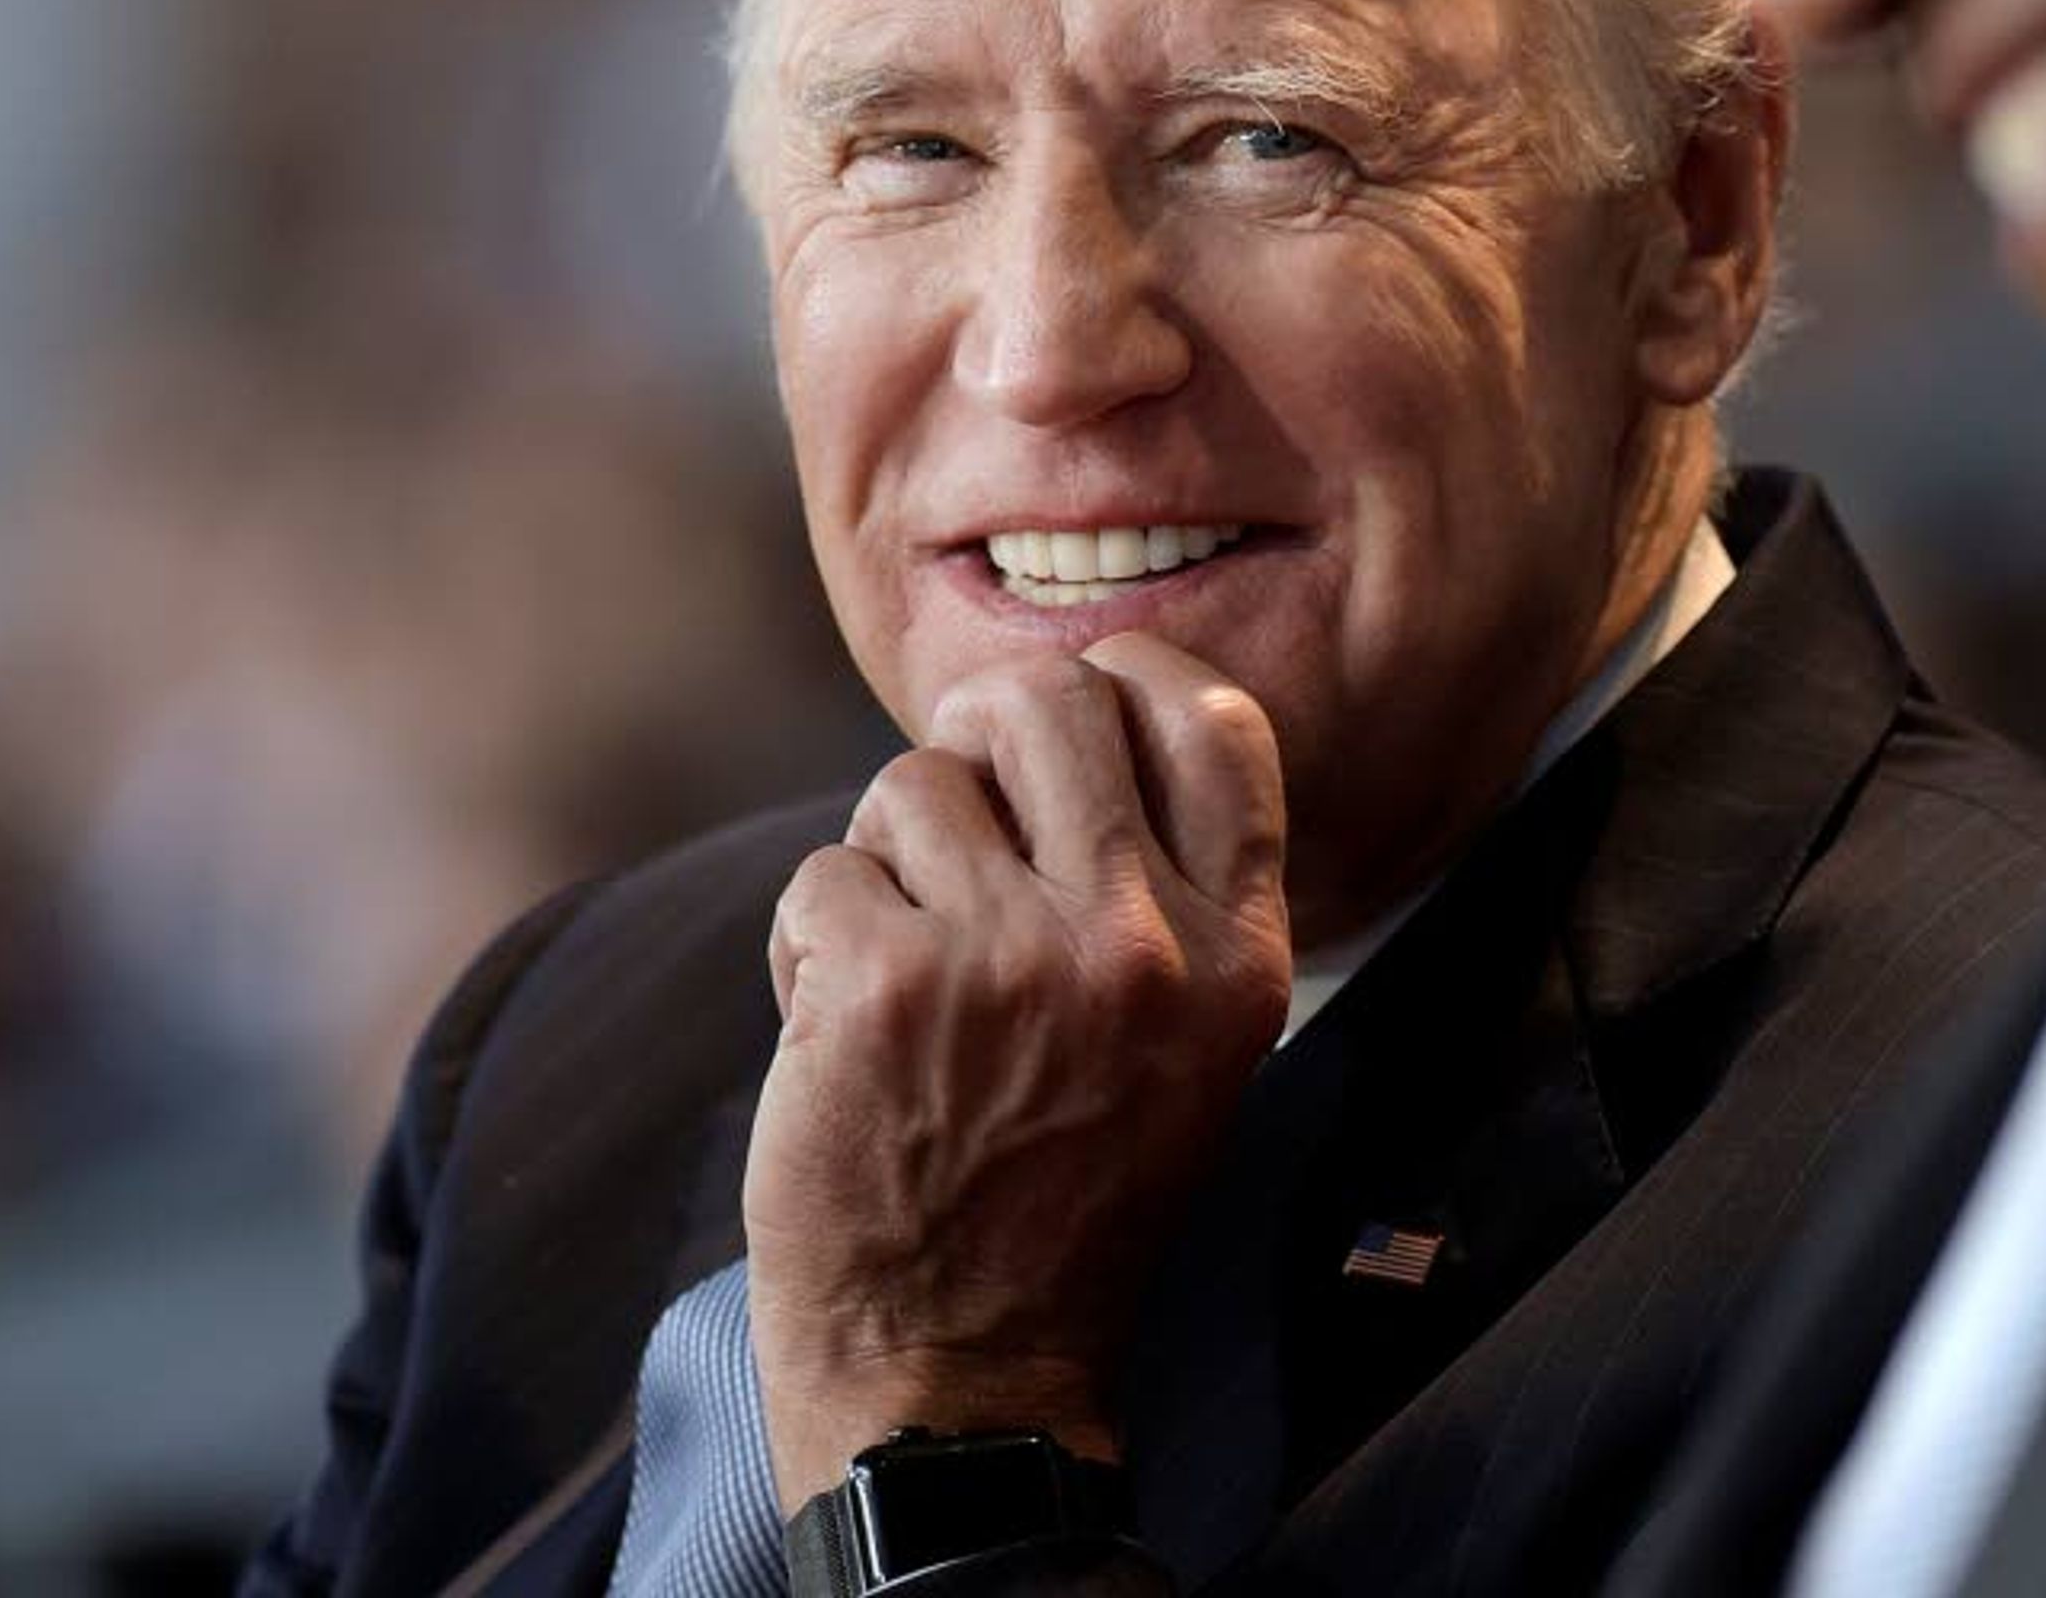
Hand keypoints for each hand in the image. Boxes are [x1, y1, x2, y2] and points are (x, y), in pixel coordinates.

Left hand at [743, 633, 1293, 1508]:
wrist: (963, 1373)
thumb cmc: (1065, 1202)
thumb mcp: (1192, 1048)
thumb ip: (1171, 896)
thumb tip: (1093, 717)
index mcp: (1236, 957)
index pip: (1216, 723)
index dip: (1135, 671)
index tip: (1086, 688)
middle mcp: (1141, 944)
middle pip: (1054, 703)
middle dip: (981, 730)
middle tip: (953, 796)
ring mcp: (1011, 959)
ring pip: (916, 782)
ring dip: (885, 857)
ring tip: (900, 964)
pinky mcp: (883, 987)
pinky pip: (823, 873)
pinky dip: (809, 941)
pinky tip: (839, 1025)